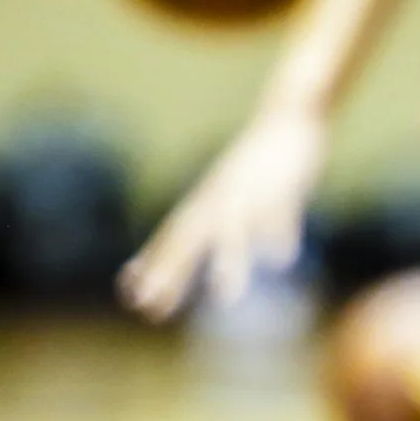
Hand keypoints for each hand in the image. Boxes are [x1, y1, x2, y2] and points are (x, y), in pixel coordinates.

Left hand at [120, 104, 331, 319]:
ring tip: (226, 298)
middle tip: (151, 303)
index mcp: (207, 202)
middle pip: (190, 236)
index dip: (153, 264)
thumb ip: (209, 216)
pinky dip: (279, 233)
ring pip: (236, 229)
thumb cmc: (258, 162)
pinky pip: (280, 213)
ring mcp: (251, 193)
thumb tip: (191, 234)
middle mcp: (220, 199)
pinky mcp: (284, 187)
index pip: (172, 236)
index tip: (130, 295)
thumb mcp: (227, 188)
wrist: (289, 117)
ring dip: (229, 261)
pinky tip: (280, 259)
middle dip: (171, 270)